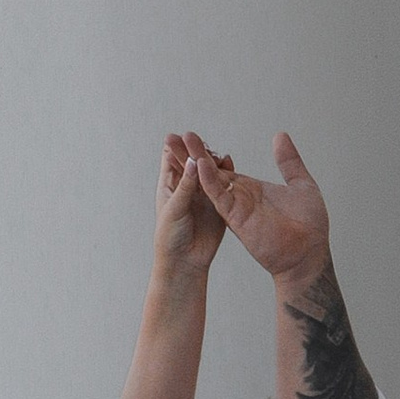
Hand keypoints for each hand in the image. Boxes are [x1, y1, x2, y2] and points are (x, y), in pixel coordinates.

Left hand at [154, 131, 227, 279]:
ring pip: (209, 169)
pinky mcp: (218, 202)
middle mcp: (187, 186)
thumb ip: (186, 185)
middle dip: (199, 150)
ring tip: (218, 155)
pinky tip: (229, 163)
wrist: (186, 262)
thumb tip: (194, 161)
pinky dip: (226, 172)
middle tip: (205, 144)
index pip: (172, 158)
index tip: (183, 137)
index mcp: (170, 185)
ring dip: (213, 160)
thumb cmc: (170, 238)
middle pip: (194, 160)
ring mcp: (203, 193)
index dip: (177, 146)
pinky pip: (223, 183)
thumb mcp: (175, 208)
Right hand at [186, 128, 331, 288]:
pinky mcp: (237, 218)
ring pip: (210, 182)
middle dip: (193, 154)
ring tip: (180, 144)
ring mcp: (237, 208)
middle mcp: (240, 198)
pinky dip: (209, 181)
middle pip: (210, 172)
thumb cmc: (309, 225)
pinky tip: (200, 165)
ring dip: (195, 163)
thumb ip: (288, 160)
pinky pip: (219, 197)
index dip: (208, 154)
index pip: (223, 168)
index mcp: (251, 189)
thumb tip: (280, 136)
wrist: (309, 253)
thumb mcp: (300, 183)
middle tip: (176, 136)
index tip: (191, 138)